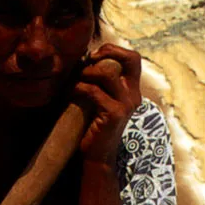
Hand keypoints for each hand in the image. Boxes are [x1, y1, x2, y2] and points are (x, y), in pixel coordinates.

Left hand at [73, 44, 141, 166]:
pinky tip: (70, 93)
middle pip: (130, 59)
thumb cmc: (92, 123)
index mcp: (131, 89)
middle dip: (106, 54)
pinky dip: (78, 88)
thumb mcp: (99, 98)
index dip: (114, 49)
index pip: (133, 57)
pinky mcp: (114, 114)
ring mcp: (126, 104)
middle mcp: (134, 94)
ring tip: (75, 80)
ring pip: (107, 73)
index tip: (93, 55)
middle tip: (87, 62)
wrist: (96, 154)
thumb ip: (97, 81)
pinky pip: (94, 91)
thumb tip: (81, 58)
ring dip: (86, 72)